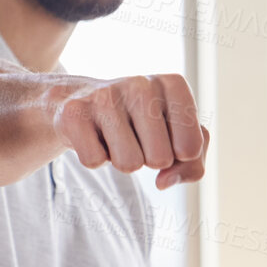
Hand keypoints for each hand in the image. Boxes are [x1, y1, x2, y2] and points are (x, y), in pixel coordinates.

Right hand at [49, 73, 207, 189]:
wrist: (81, 103)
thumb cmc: (140, 124)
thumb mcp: (177, 139)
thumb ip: (193, 165)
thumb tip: (162, 182)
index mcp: (171, 84)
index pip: (191, 149)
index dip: (178, 156)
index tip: (164, 137)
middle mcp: (140, 84)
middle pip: (160, 158)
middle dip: (149, 160)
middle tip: (136, 139)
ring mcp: (104, 96)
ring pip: (128, 164)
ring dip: (122, 161)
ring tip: (115, 138)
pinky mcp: (74, 112)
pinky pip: (94, 161)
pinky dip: (95, 159)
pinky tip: (93, 136)